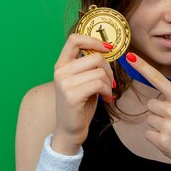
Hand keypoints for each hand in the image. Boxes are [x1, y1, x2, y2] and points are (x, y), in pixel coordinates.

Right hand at [52, 34, 113, 153]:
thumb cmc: (80, 105)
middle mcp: (60, 71)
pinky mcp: (72, 95)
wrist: (70, 130)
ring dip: (109, 83)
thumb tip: (108, 50)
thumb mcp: (82, 80)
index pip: (75, 40)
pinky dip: (107, 91)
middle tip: (111, 82)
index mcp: (61, 65)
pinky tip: (106, 99)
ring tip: (107, 92)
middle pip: (95, 57)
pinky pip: (99, 84)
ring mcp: (64, 83)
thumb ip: (88, 66)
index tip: (108, 48)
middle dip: (109, 69)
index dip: (93, 40)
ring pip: (99, 72)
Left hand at [125, 52, 170, 170]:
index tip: (130, 56)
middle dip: (160, 112)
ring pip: (150, 119)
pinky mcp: (161, 141)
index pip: (158, 79)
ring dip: (159, 126)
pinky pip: (148, 134)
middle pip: (151, 104)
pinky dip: (156, 138)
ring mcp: (167, 126)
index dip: (143, 66)